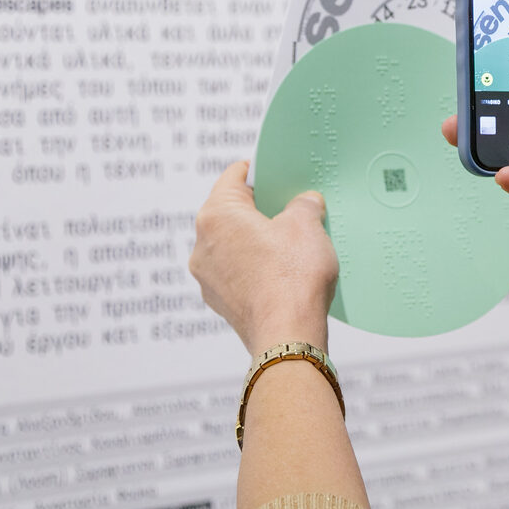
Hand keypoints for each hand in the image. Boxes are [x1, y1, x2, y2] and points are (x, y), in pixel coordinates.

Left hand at [189, 160, 338, 354]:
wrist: (288, 338)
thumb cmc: (292, 277)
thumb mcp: (307, 223)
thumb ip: (304, 203)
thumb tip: (305, 203)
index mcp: (216, 215)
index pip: (234, 176)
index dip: (259, 170)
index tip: (277, 174)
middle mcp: (202, 245)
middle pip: (233, 211)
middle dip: (262, 209)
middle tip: (291, 208)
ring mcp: (208, 277)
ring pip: (235, 244)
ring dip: (259, 240)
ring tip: (292, 243)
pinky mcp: (221, 302)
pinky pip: (238, 272)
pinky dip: (257, 267)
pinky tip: (284, 273)